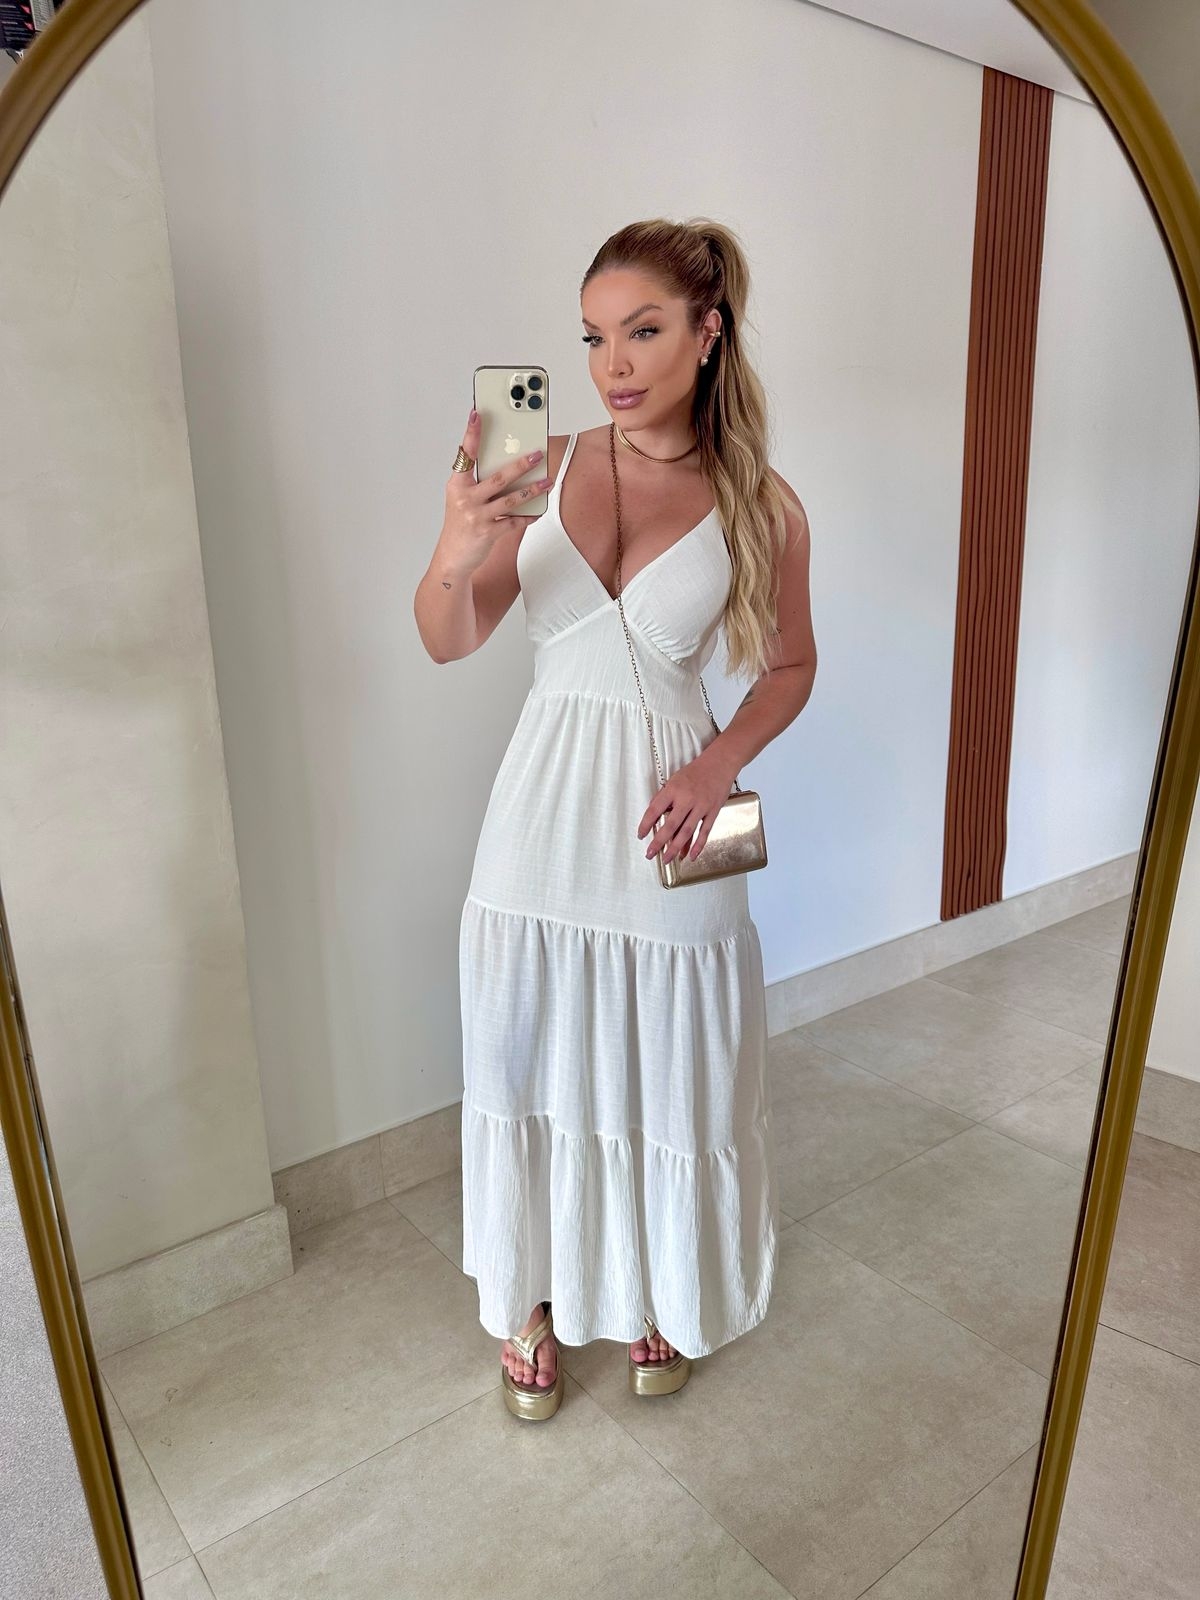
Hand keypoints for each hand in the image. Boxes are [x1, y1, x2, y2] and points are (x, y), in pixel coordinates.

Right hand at [438, 409, 552, 576]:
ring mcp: (476, 516)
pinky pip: (514, 521)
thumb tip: (507, 466)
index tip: (477, 414)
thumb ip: (478, 483)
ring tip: (547, 481)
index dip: (471, 434)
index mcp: (457, 485)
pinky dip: (528, 516)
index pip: (465, 454)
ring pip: (511, 499)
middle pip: (498, 477)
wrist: (452, 558)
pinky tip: (538, 512)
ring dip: (532, 490)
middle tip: (538, 454)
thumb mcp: (462, 499)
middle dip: (521, 465)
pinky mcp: (488, 532)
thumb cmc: (460, 524)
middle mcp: (465, 498)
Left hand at [637, 748, 737, 868]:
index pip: (655, 810)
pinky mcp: (713, 812)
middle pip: (670, 825)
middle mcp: (687, 799)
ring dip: (675, 848)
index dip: (646, 824)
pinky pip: (704, 832)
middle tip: (650, 853)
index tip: (641, 835)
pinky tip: (690, 856)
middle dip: (659, 842)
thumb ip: (664, 798)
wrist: (719, 764)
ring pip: (687, 832)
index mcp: (674, 790)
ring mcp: (701, 807)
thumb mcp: (674, 780)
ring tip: (667, 859)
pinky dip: (698, 845)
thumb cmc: (695, 772)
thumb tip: (654, 816)